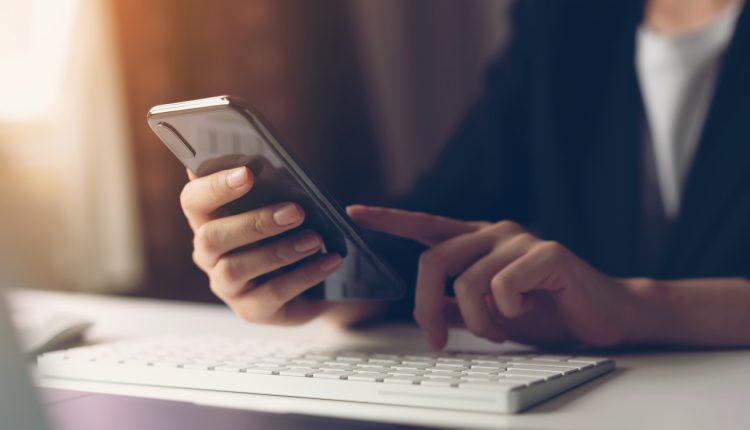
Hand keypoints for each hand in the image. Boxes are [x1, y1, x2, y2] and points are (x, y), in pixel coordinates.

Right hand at [181, 166, 347, 325]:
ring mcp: (226, 286)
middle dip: (254, 222)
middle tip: (296, 211)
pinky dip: (304, 275)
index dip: (215, 186)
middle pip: (211, 237)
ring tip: (315, 239)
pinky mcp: (251, 310)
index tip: (248, 172)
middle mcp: (208, 254)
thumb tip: (265, 164)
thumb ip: (273, 184)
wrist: (319, 278)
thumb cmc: (292, 229)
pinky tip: (329, 260)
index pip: (193, 200)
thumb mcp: (285, 203)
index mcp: (208, 219)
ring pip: (237, 268)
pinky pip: (272, 293)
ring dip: (280, 250)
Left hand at [348, 205, 637, 348]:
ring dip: (477, 320)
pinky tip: (528, 310)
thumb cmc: (545, 311)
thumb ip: (456, 304)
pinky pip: (503, 286)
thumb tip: (426, 307)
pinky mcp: (547, 253)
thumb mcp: (489, 312)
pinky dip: (508, 312)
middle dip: (426, 307)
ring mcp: (520, 240)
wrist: (600, 317)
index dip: (389, 219)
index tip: (354, 212)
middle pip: (433, 261)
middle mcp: (494, 232)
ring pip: (467, 281)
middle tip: (438, 339)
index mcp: (477, 242)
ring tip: (498, 329)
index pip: (425, 225)